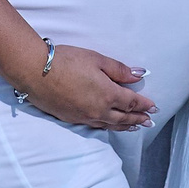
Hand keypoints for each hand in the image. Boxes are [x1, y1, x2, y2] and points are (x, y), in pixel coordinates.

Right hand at [18, 44, 155, 131]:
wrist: (35, 72)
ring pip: (110, 125)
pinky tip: (108, 126)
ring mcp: (84, 117)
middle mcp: (98, 111)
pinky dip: (107, 127)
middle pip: (123, 118)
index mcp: (108, 95)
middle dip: (138, 120)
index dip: (144, 105)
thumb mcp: (96, 60)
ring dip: (124, 127)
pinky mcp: (71, 119)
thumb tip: (139, 75)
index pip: (131, 103)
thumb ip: (119, 70)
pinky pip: (95, 126)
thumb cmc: (66, 61)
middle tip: (149, 121)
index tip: (154, 107)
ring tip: (134, 127)